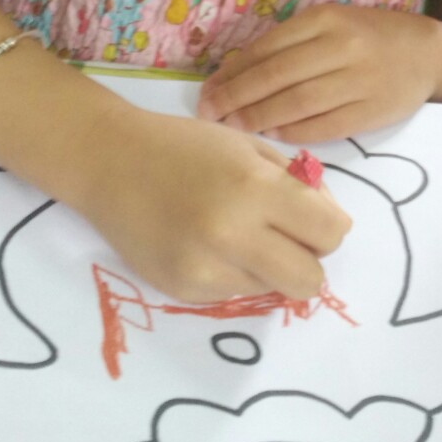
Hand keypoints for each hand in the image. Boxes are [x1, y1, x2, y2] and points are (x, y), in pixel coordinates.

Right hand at [78, 108, 350, 303]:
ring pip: (273, 289)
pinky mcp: (183, 291)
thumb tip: (330, 221)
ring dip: (268, 267)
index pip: (331, 232)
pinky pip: (235, 295)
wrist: (110, 162)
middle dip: (308, 260)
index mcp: (256, 187)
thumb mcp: (249, 147)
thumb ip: (297, 183)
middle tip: (287, 239)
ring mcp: (205, 269)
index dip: (329, 227)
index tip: (311, 218)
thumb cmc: (185, 146)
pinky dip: (233, 275)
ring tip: (236, 235)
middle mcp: (232, 233)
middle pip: (310, 279)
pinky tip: (206, 245)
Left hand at [196, 4, 441, 141]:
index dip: (232, 72)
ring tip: (234, 127)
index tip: (208, 90)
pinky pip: (324, 125)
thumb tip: (233, 72)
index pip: (267, 47)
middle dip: (236, 97)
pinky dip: (294, 131)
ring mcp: (359, 80)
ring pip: (297, 102)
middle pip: (277, 76)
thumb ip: (288, 44)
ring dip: (259, 117)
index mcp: (325, 18)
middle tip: (209, 113)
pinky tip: (273, 134)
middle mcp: (342, 46)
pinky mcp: (373, 111)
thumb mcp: (330, 25)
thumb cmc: (369, 38)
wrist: (428, 53)